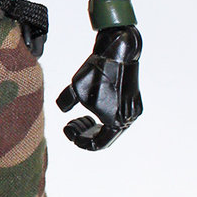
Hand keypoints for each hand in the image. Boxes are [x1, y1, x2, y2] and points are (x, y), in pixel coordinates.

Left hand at [56, 25, 141, 150]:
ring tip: (82, 115)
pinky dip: (105, 117)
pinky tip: (94, 105)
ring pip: (111, 128)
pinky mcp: (134, 101)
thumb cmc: (97, 70)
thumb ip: (65, 103)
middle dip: (85, 133)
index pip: (96, 145)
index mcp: (115, 122)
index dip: (79, 140)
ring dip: (94, 125)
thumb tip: (62, 109)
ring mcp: (133, 111)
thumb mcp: (74, 88)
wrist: (118, 51)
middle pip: (104, 138)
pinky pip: (118, 117)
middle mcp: (127, 120)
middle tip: (72, 123)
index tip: (67, 128)